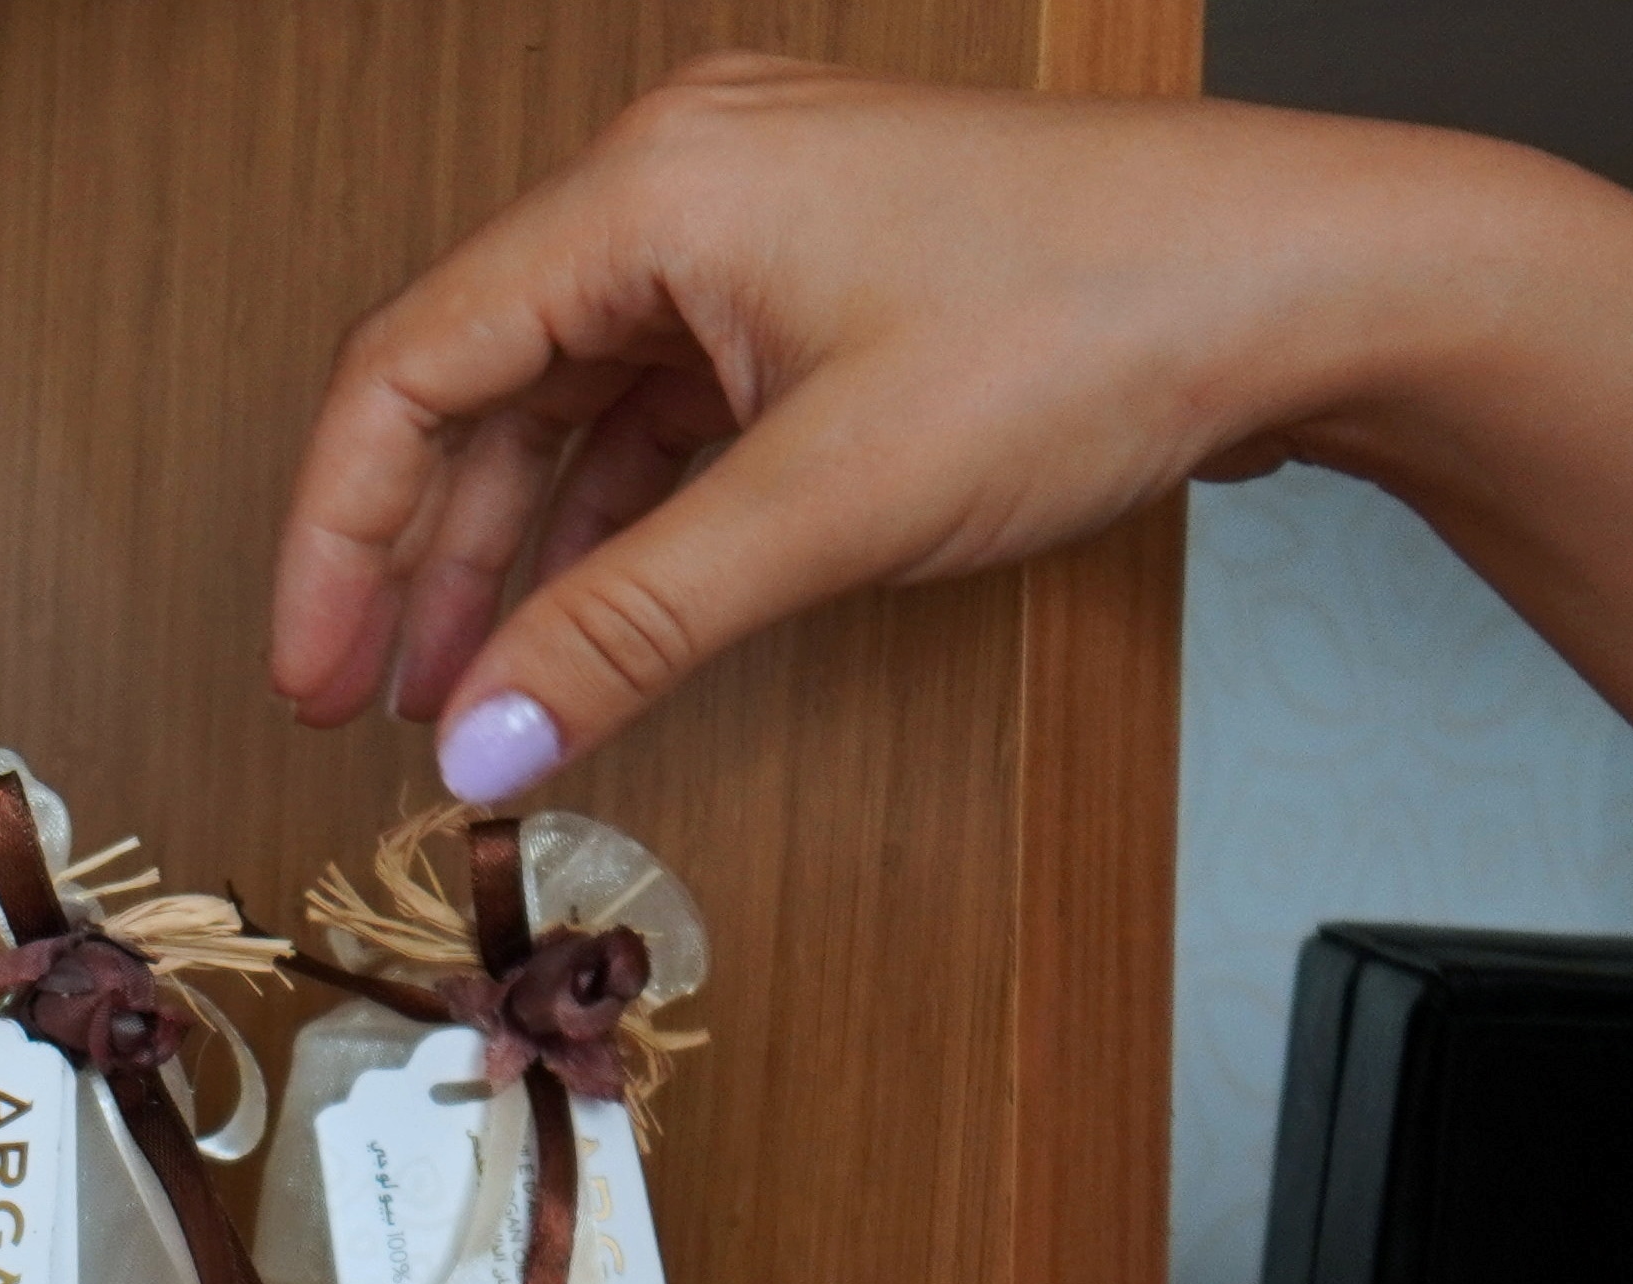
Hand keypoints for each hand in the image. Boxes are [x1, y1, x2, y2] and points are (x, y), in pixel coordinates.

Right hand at [276, 58, 1632, 943]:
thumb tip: (479, 746)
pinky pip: (664, 415)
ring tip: (471, 706)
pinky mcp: (817, 291)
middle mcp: (684, 186)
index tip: (315, 674)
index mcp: (655, 189)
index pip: (413, 366)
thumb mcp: (828, 508)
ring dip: (517, 561)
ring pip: (573, 413)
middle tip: (371, 710)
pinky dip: (617, 529)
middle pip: (480, 390)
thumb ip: (631, 631)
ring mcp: (753, 235)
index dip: (340, 537)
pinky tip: (587, 635)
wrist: (1317, 281)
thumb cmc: (1099, 326)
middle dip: (423, 564)